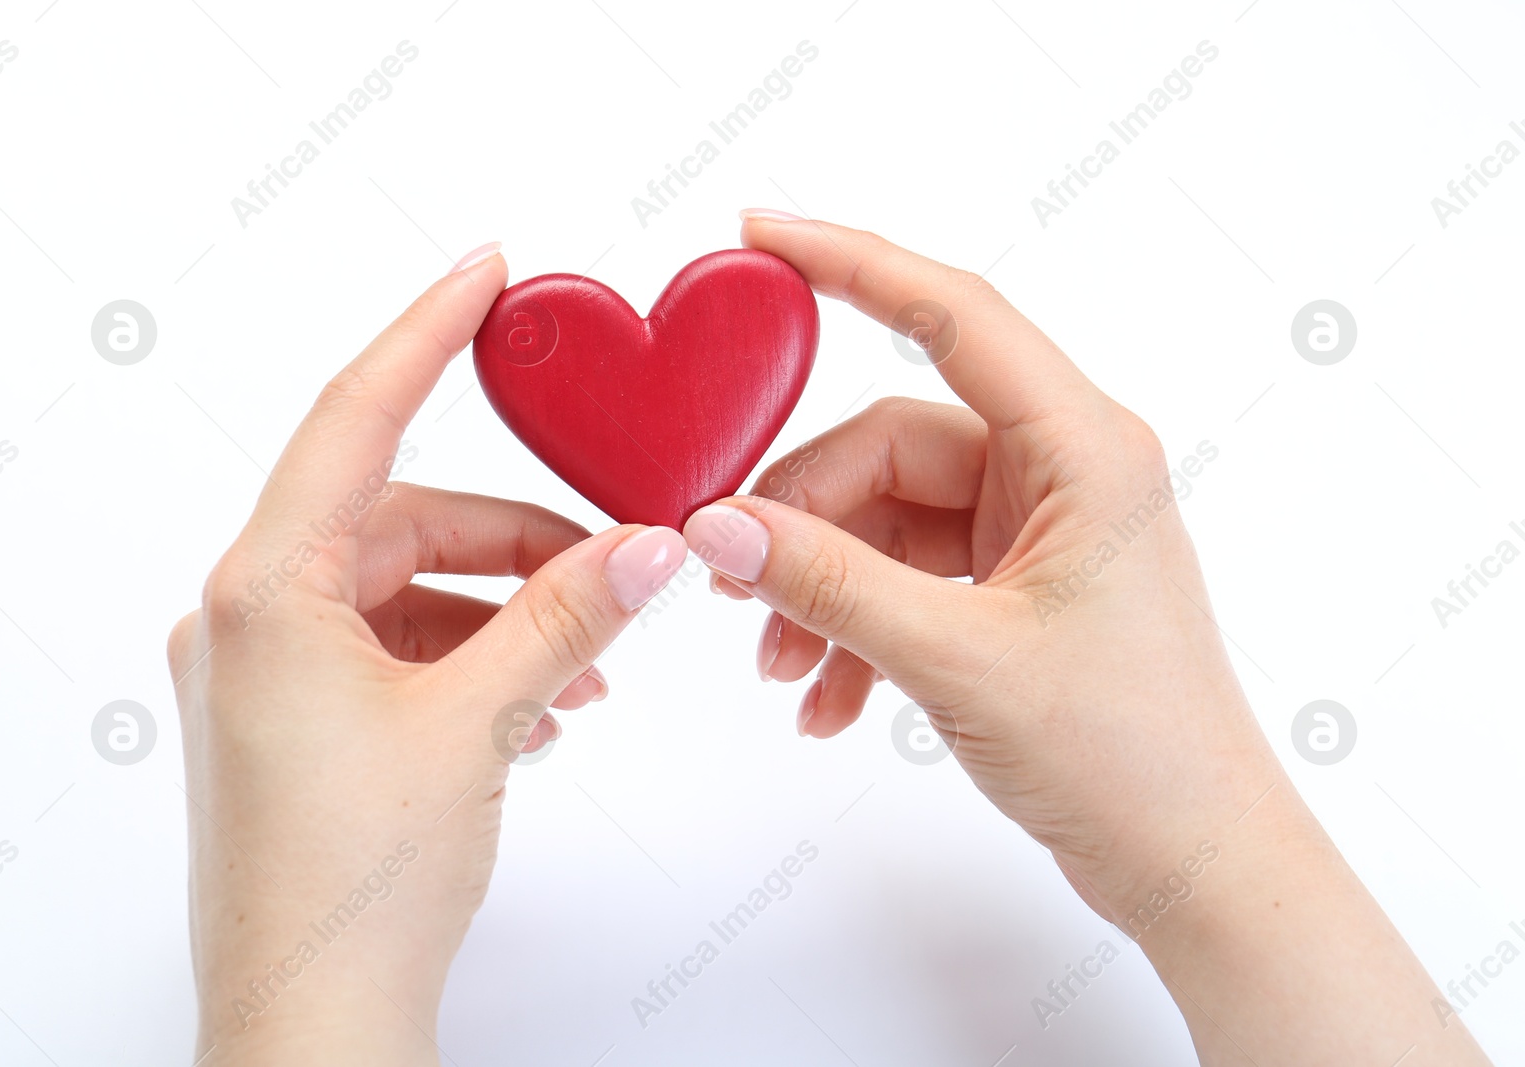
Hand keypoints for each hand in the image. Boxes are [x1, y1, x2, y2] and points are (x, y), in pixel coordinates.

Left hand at [167, 245, 687, 1065]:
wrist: (313, 1023)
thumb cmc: (358, 886)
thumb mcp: (477, 724)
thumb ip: (564, 618)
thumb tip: (648, 549)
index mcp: (264, 591)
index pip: (354, 419)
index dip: (428, 336)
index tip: (486, 274)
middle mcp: (246, 619)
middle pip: (402, 520)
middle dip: (517, 541)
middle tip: (615, 565)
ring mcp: (264, 674)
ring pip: (403, 589)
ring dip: (501, 611)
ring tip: (586, 665)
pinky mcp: (290, 723)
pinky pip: (390, 647)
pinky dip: (466, 657)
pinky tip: (534, 706)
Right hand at [683, 213, 1491, 1063]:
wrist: (1195, 863)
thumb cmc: (1131, 755)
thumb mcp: (959, 660)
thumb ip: (830, 583)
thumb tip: (715, 525)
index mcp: (1082, 449)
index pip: (952, 315)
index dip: (851, 262)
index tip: (760, 239)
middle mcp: (1061, 471)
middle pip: (888, 446)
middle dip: (802, 515)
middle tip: (729, 582)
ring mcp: (1036, 531)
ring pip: (886, 518)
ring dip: (821, 586)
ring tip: (781, 669)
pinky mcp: (1016, 587)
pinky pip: (906, 576)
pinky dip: (856, 627)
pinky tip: (826, 701)